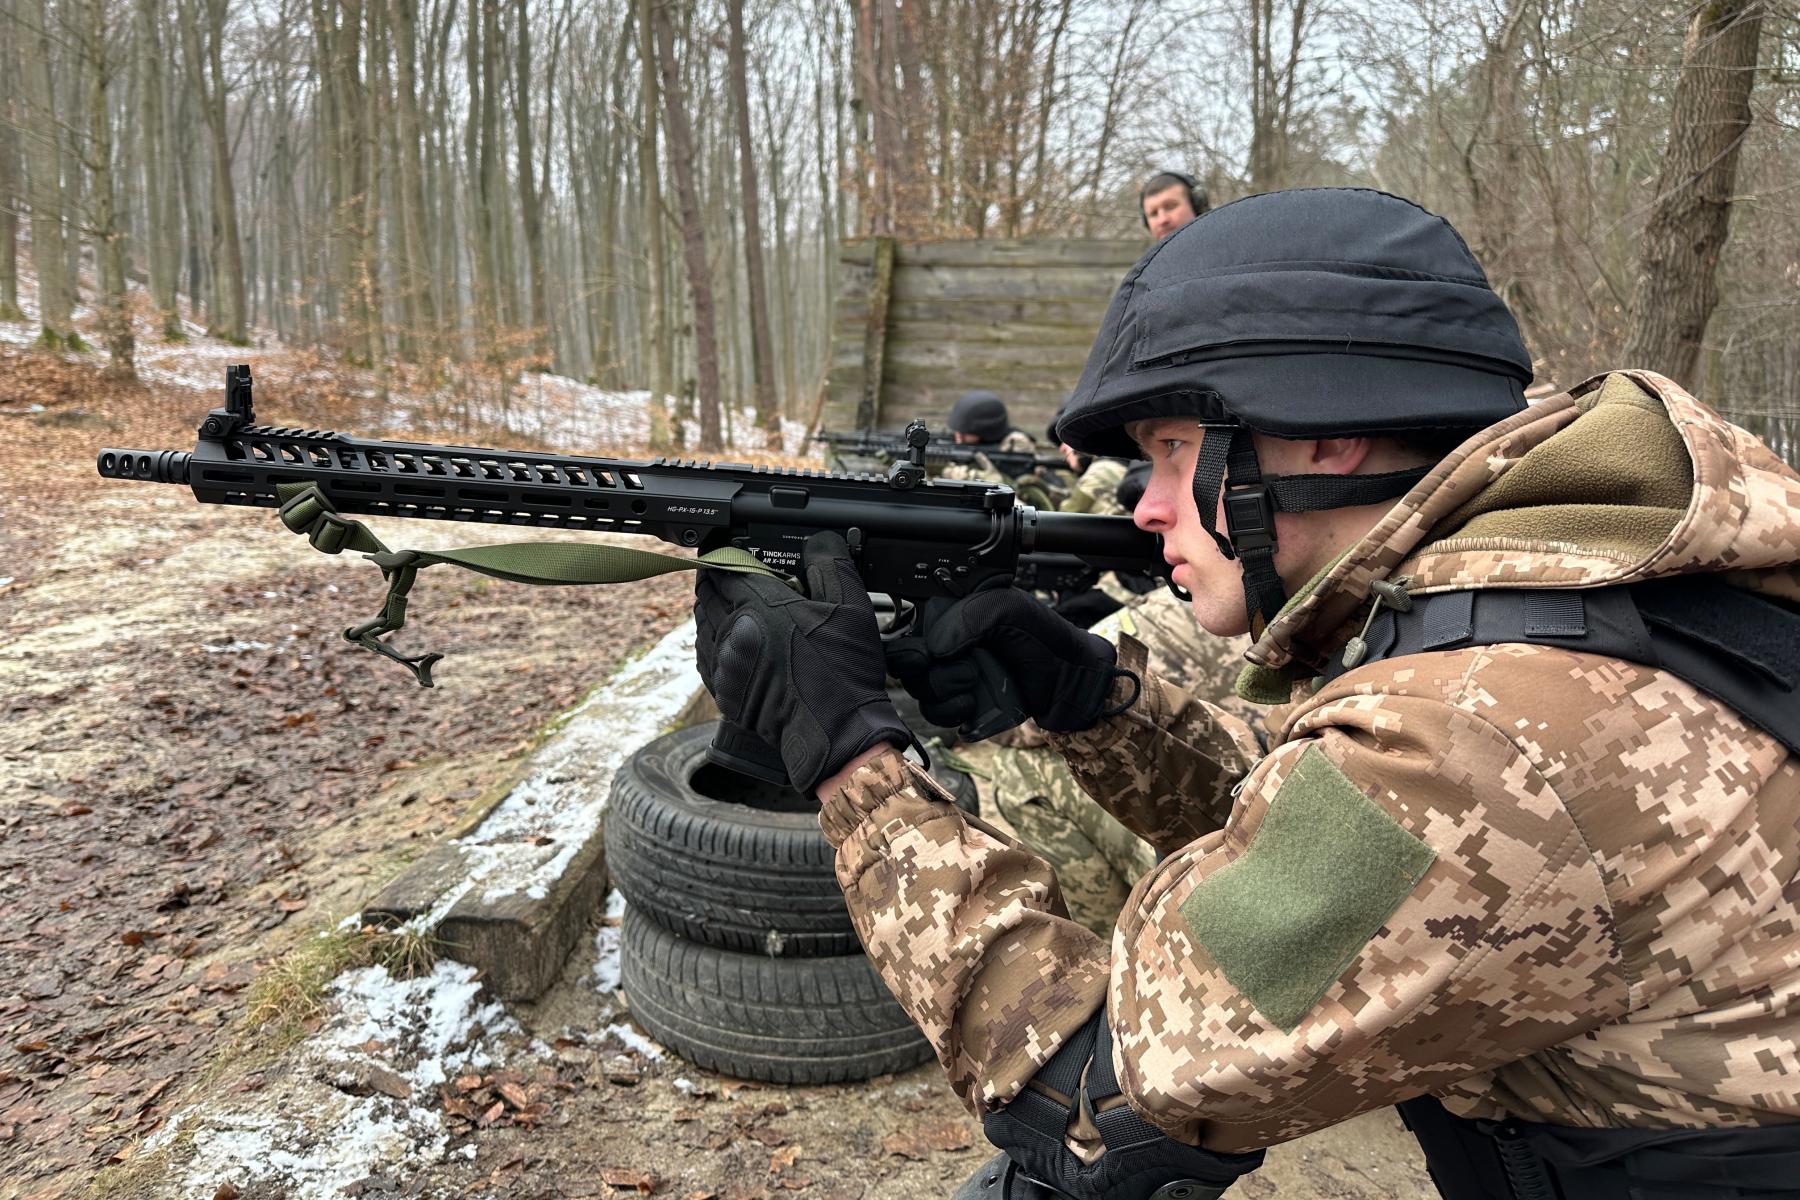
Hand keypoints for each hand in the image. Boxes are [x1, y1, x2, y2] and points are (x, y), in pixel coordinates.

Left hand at [694, 532, 910, 792]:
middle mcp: (734, 633)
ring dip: (710, 610)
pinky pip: (705, 657)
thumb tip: (819, 541)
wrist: (836, 733)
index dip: (723, 554)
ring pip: (702, 625)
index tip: (729, 550)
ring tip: (727, 604)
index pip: (724, 567)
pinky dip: (711, 642)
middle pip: (707, 594)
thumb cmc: (843, 674)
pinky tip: (728, 640)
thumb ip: (831, 563)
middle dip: (715, 581)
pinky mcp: (724, 692)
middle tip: (727, 574)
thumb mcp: (851, 606)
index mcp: (760, 606)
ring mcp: (725, 665)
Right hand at [885, 581, 1133, 735]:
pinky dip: (950, 713)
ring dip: (942, 693)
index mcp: (951, 618)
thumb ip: (971, 618)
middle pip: (906, 666)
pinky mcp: (962, 705)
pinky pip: (936, 715)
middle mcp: (947, 648)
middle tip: (966, 670)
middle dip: (930, 672)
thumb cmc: (1043, 637)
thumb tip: (936, 647)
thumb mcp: (1008, 610)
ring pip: (920, 692)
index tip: (927, 656)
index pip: (907, 630)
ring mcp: (953, 677)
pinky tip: (973, 704)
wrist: (1070, 678)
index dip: (910, 648)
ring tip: (973, 686)